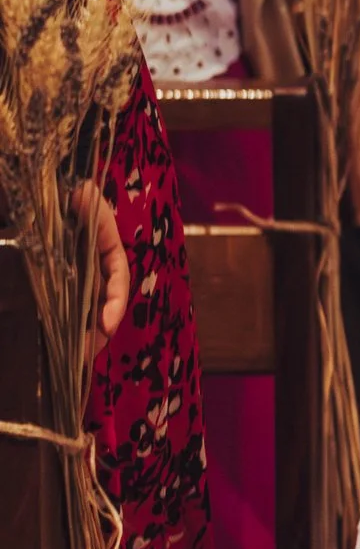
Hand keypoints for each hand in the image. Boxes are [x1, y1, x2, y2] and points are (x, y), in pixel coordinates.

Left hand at [72, 182, 128, 351]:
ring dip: (86, 333)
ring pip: (89, 308)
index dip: (115, 302)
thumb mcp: (81, 194)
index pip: (118, 277)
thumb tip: (82, 195)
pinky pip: (70, 305)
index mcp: (108, 244)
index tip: (107, 324)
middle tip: (88, 355)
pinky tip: (66, 342)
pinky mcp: (64, 280)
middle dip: (100, 330)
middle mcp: (99, 263)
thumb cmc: (69, 192)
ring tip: (78, 358)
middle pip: (105, 301)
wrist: (51, 190)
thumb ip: (83, 199)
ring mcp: (82, 273)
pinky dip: (71, 324)